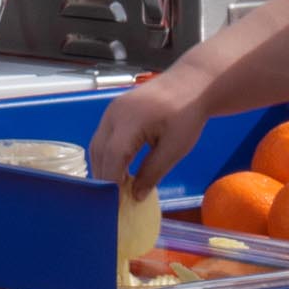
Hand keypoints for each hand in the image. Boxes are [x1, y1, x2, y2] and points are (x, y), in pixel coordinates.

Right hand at [89, 66, 215, 196]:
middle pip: (100, 152)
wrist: (191, 84)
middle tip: (115, 202)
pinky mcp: (114, 112)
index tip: (117, 204)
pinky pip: (103, 138)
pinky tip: (119, 171)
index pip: (113, 157)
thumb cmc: (187, 114)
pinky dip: (107, 157)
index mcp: (131, 119)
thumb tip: (135, 196)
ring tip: (117, 189)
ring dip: (104, 168)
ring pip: (97, 146)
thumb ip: (153, 172)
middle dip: (105, 179)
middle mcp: (114, 114)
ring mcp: (111, 111)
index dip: (112, 182)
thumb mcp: (175, 148)